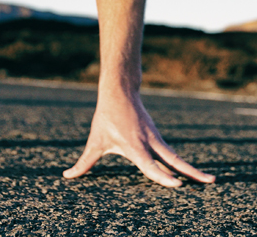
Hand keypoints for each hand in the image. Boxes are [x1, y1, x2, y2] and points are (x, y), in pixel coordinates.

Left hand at [63, 92, 214, 186]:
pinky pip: (170, 153)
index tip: (178, 185)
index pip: (150, 164)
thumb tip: (67, 176)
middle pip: (173, 160)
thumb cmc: (106, 118)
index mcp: (133, 145)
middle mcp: (148, 142)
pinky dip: (181, 163)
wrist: (119, 92)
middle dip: (191, 172)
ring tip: (210, 179)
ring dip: (192, 168)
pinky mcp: (158, 137)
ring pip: (176, 156)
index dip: (163, 176)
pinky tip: (190, 173)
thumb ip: (84, 163)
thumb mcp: (94, 142)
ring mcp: (156, 139)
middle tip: (210, 181)